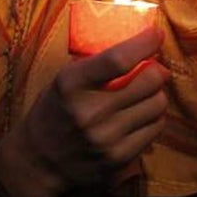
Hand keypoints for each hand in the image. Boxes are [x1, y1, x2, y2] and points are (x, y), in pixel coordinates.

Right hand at [0, 27, 168, 196]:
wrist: (38, 162)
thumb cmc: (55, 110)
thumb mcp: (65, 79)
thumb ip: (97, 63)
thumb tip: (139, 44)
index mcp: (72, 84)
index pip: (118, 59)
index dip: (145, 43)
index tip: (156, 34)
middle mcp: (89, 112)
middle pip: (149, 81)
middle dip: (157, 69)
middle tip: (153, 68)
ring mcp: (105, 139)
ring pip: (158, 104)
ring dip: (156, 94)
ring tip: (144, 94)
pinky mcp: (118, 159)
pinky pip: (155, 128)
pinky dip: (153, 117)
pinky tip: (140, 115)